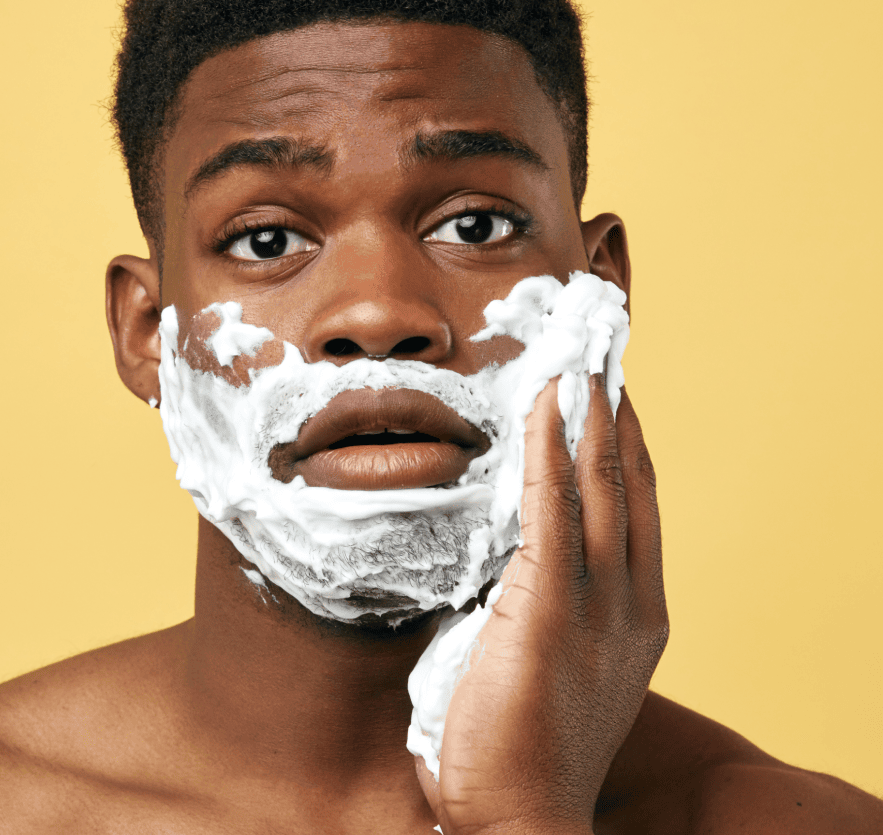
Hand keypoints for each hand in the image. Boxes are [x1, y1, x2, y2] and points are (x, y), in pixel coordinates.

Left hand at [415, 376, 668, 834]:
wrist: (522, 824)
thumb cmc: (524, 748)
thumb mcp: (555, 666)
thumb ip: (547, 609)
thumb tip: (509, 558)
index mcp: (639, 619)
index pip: (638, 511)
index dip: (628, 449)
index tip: (613, 400)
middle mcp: (634, 605)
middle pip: (629, 486)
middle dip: (617, 417)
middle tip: (603, 359)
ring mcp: (600, 607)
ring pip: (600, 487)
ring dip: (590, 418)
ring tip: (581, 363)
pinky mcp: (550, 610)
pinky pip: (551, 508)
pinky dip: (551, 450)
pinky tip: (548, 408)